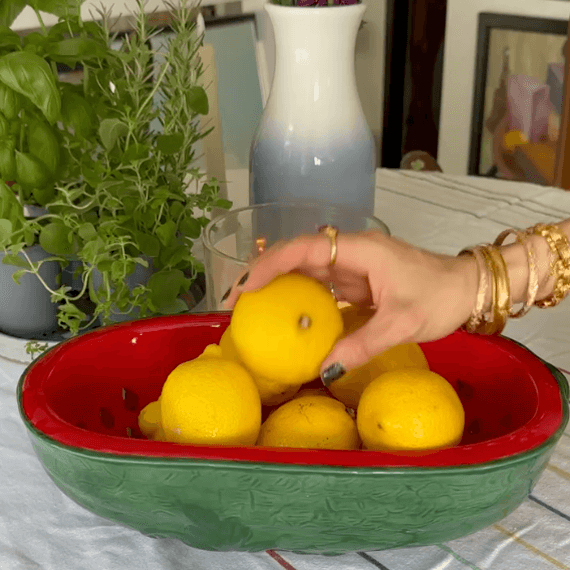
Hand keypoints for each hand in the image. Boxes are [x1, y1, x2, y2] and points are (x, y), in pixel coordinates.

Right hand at [223, 230, 478, 379]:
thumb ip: (362, 345)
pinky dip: (301, 298)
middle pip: (299, 255)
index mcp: (361, 251)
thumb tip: (325, 369)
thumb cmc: (440, 296)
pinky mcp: (358, 281)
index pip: (306, 249)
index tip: (249, 287)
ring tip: (252, 307)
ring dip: (279, 285)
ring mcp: (354, 267)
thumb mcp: (402, 323)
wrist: (467, 288)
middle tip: (238, 301)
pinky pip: (322, 286)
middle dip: (265, 273)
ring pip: (307, 270)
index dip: (273, 264)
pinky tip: (287, 314)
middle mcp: (352, 253)